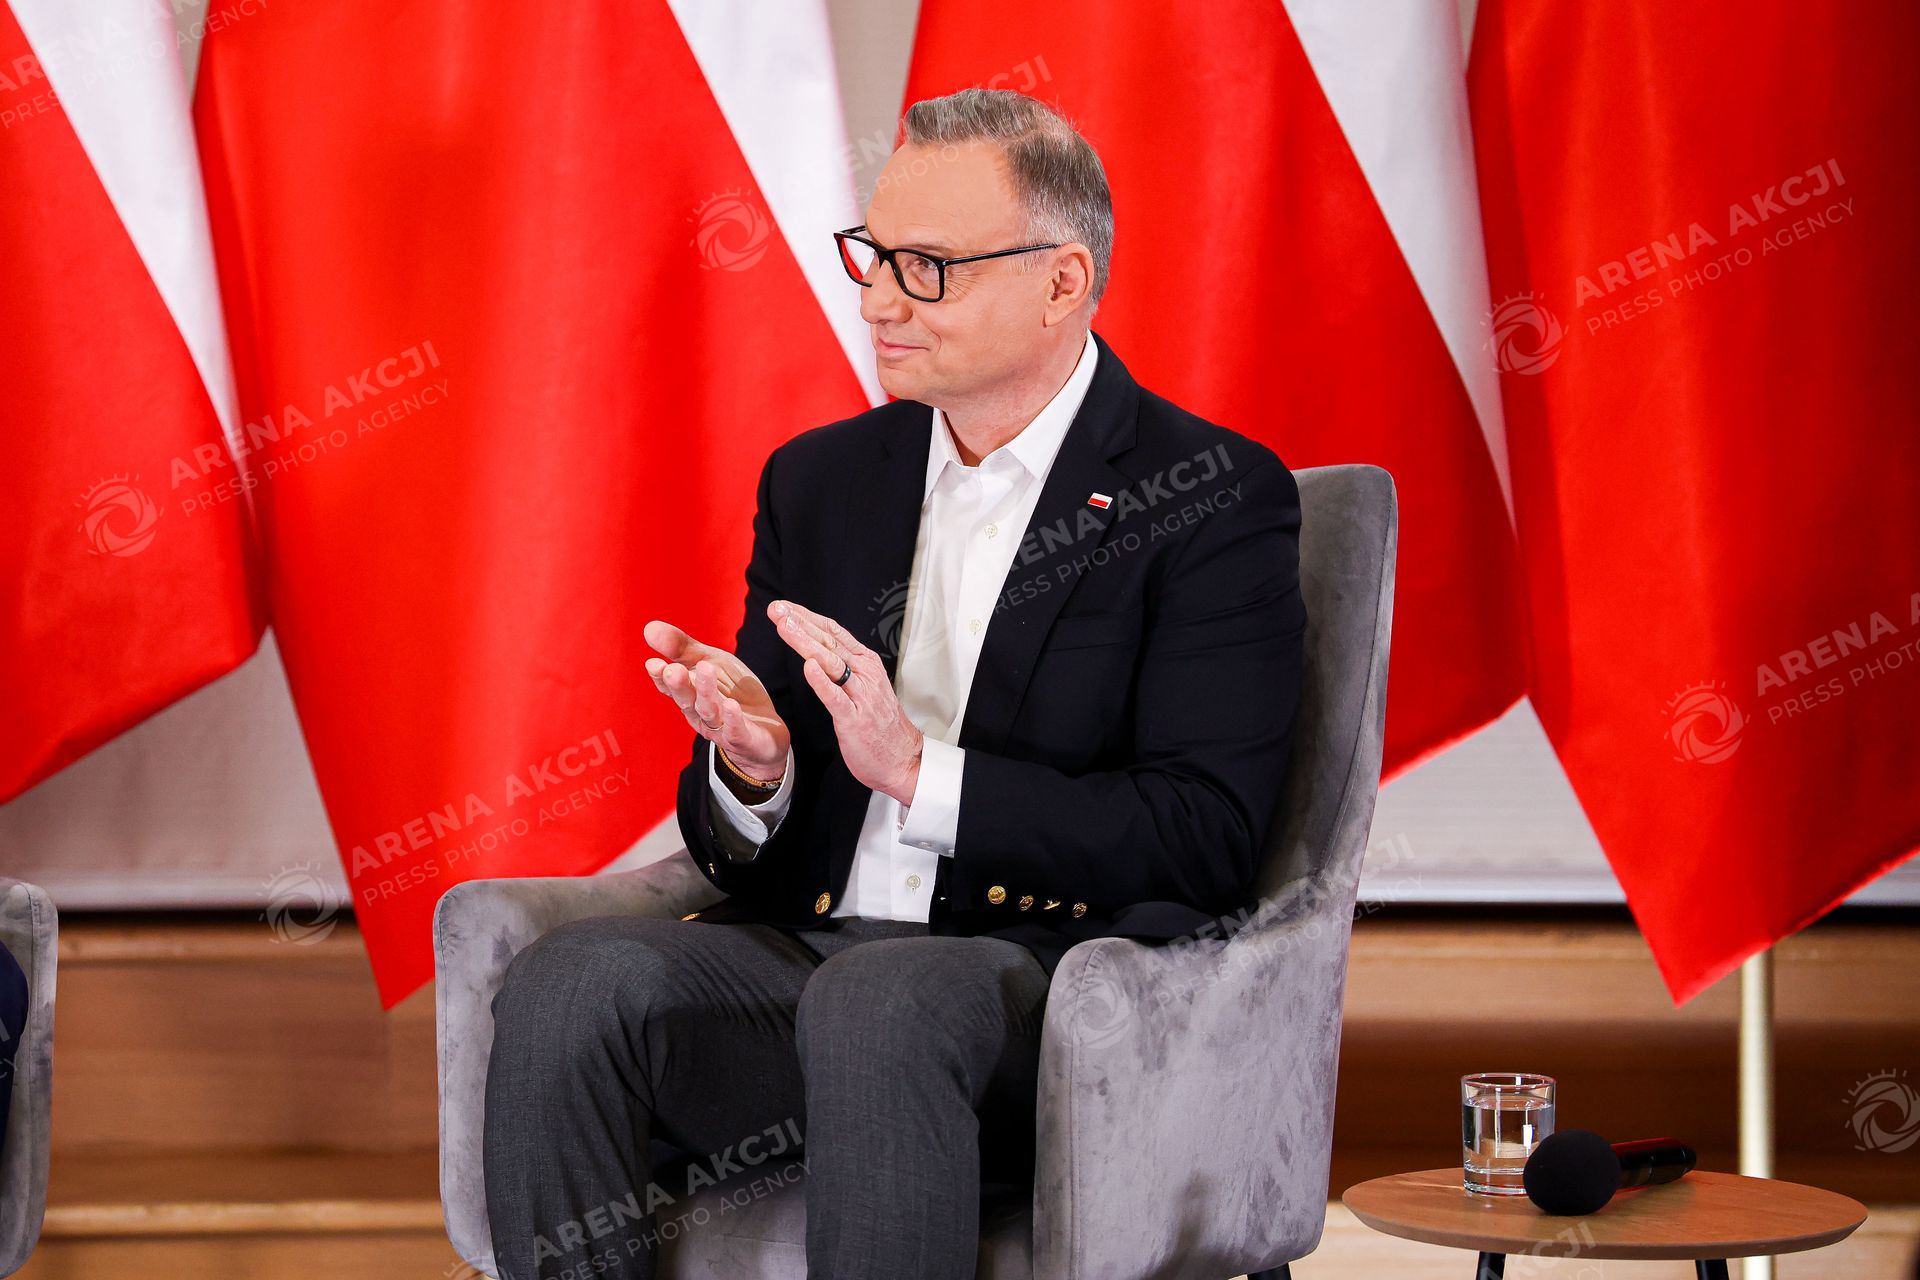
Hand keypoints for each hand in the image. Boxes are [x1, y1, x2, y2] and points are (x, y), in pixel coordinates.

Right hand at [642, 618, 789, 781]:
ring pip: (709, 711)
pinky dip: (732, 719)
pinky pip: (736, 731)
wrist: (766, 729)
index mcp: (689, 695)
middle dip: (678, 685)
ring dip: (706, 692)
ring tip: (705, 669)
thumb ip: (682, 648)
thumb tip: (649, 627)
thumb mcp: (709, 662)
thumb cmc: (732, 692)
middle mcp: (699, 714)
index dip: (661, 677)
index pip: (670, 686)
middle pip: (686, 700)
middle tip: (672, 670)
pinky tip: (732, 705)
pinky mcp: (744, 739)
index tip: (653, 663)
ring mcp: (720, 728)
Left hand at [767, 599, 921, 805]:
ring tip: (785, 626)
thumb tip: (817, 650)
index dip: (807, 618)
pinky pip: (835, 697)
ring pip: (830, 662)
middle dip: (800, 623)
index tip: (785, 608)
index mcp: (866, 663)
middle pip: (828, 642)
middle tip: (777, 609)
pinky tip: (808, 666)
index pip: (833, 633)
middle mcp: (865, 673)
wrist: (902, 757)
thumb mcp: (864, 686)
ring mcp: (861, 695)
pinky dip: (821, 681)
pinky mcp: (854, 718)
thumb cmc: (879, 724)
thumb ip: (844, 667)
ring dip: (805, 642)